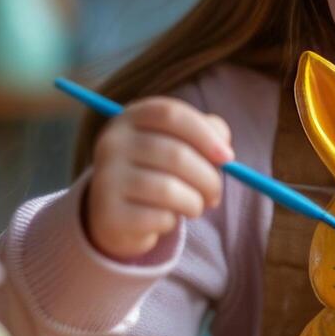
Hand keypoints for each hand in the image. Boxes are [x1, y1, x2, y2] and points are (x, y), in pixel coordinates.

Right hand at [83, 96, 232, 260]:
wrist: (115, 214)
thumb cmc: (157, 171)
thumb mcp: (178, 144)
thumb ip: (206, 134)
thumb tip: (223, 151)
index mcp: (131, 118)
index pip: (170, 114)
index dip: (204, 134)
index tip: (228, 157)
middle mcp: (112, 143)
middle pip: (175, 154)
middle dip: (208, 178)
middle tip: (215, 194)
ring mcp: (106, 178)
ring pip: (168, 189)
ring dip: (194, 203)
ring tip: (194, 207)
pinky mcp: (109, 214)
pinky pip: (158, 217)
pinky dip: (173, 221)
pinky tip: (167, 219)